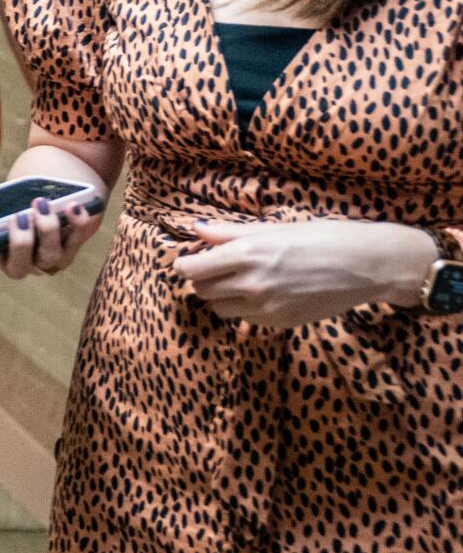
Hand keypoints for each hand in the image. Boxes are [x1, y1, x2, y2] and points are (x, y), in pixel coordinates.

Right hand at [0, 193, 104, 278]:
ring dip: (47, 232)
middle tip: (16, 220)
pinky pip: (79, 238)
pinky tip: (74, 206)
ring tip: (42, 206)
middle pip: (19, 268)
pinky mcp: (75, 241)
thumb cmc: (7, 205)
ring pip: (50, 257)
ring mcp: (50, 254)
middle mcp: (21, 261)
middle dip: (18, 246)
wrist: (49, 189)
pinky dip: (78, 224)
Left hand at [173, 219, 437, 325]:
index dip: (185, 264)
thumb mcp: (273, 229)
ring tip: (238, 280)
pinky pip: (245, 318)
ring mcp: (266, 307)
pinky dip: (243, 308)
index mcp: (247, 254)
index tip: (189, 259)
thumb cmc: (321, 238)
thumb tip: (196, 229)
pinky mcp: (280, 323)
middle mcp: (252, 284)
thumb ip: (230, 233)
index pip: (191, 269)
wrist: (366, 265)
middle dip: (202, 279)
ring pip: (219, 309)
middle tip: (215, 268)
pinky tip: (262, 292)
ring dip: (220, 295)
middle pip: (201, 290)